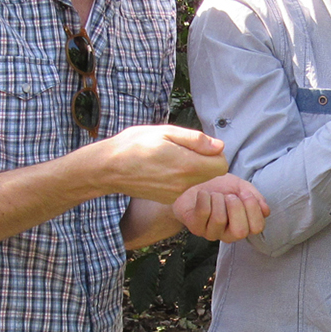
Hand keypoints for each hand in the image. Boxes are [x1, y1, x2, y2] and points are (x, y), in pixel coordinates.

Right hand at [89, 124, 228, 202]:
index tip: (200, 146)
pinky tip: (161, 169)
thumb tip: (219, 146)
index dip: (215, 153)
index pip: (222, 165)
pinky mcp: (166, 199)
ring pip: (197, 181)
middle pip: (211, 174)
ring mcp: (175, 194)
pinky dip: (179, 178)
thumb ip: (196, 140)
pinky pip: (183, 187)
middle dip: (204, 161)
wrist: (108, 168)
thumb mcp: (165, 132)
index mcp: (187, 165)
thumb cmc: (134, 145)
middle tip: (183, 149)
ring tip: (168, 157)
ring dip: (191, 169)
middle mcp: (184, 184)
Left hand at [174, 175, 269, 241]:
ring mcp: (211, 233)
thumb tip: (266, 210)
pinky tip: (203, 194)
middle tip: (229, 196)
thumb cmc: (218, 187)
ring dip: (218, 200)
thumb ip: (254, 196)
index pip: (257, 228)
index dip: (253, 209)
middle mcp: (228, 234)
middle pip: (240, 231)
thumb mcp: (240, 186)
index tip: (245, 194)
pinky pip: (203, 213)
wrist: (193, 184)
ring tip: (214, 194)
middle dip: (236, 207)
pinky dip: (204, 198)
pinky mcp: (195, 227)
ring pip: (219, 220)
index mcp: (243, 225)